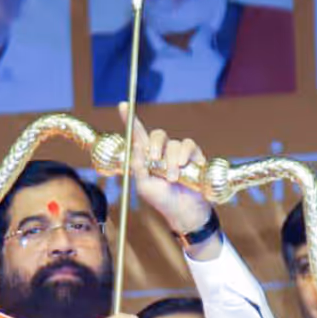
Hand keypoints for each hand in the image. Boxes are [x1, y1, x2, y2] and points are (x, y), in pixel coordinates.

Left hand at [118, 102, 211, 236]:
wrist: (184, 212)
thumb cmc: (162, 200)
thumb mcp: (144, 186)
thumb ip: (137, 167)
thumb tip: (136, 146)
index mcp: (146, 157)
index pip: (137, 135)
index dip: (130, 120)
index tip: (123, 106)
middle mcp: (162, 152)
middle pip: (156, 135)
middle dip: (154, 145)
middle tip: (154, 159)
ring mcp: (178, 153)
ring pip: (173, 143)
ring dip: (171, 161)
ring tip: (172, 178)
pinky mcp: (193, 156)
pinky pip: (188, 145)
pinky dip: (184, 154)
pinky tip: (183, 166)